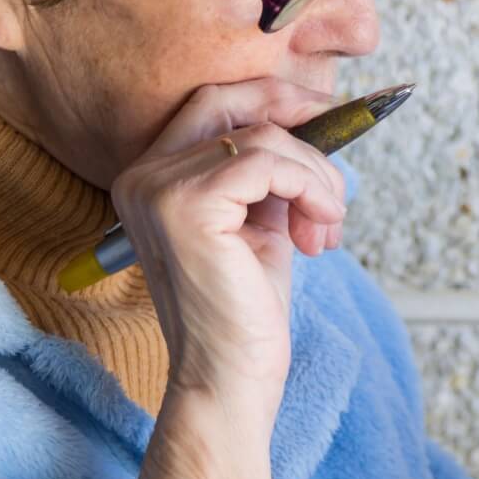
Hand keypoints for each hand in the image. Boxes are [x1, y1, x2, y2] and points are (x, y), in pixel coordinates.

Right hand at [109, 77, 347, 417]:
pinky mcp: (188, 206)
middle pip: (228, 104)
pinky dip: (309, 187)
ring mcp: (158, 189)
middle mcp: (141, 178)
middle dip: (293, 115)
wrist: (229, 379)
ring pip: (261, 139)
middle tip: (337, 149)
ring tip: (326, 226)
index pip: (210, 107)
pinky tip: (319, 230)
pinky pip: (268, 164)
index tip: (322, 113)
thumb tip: (309, 125)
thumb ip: (269, 176)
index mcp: (150, 180)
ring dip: (315, 176)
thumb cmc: (244, 311)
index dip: (269, 99)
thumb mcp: (259, 225)